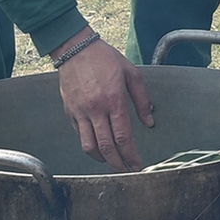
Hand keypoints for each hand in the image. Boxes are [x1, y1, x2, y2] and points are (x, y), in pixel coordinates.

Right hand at [57, 33, 154, 170]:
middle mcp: (96, 109)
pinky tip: (98, 144)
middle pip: (106, 148)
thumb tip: (149, 121)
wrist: (75, 48)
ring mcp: (80, 112)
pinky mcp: (70, 111)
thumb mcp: (131, 73)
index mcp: (114, 100)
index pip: (123, 137)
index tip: (137, 165)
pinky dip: (89, 144)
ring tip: (112, 161)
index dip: (131, 155)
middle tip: (126, 171)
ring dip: (102, 159)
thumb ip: (142, 99)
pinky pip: (79, 134)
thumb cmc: (104, 58)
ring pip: (89, 146)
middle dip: (118, 164)